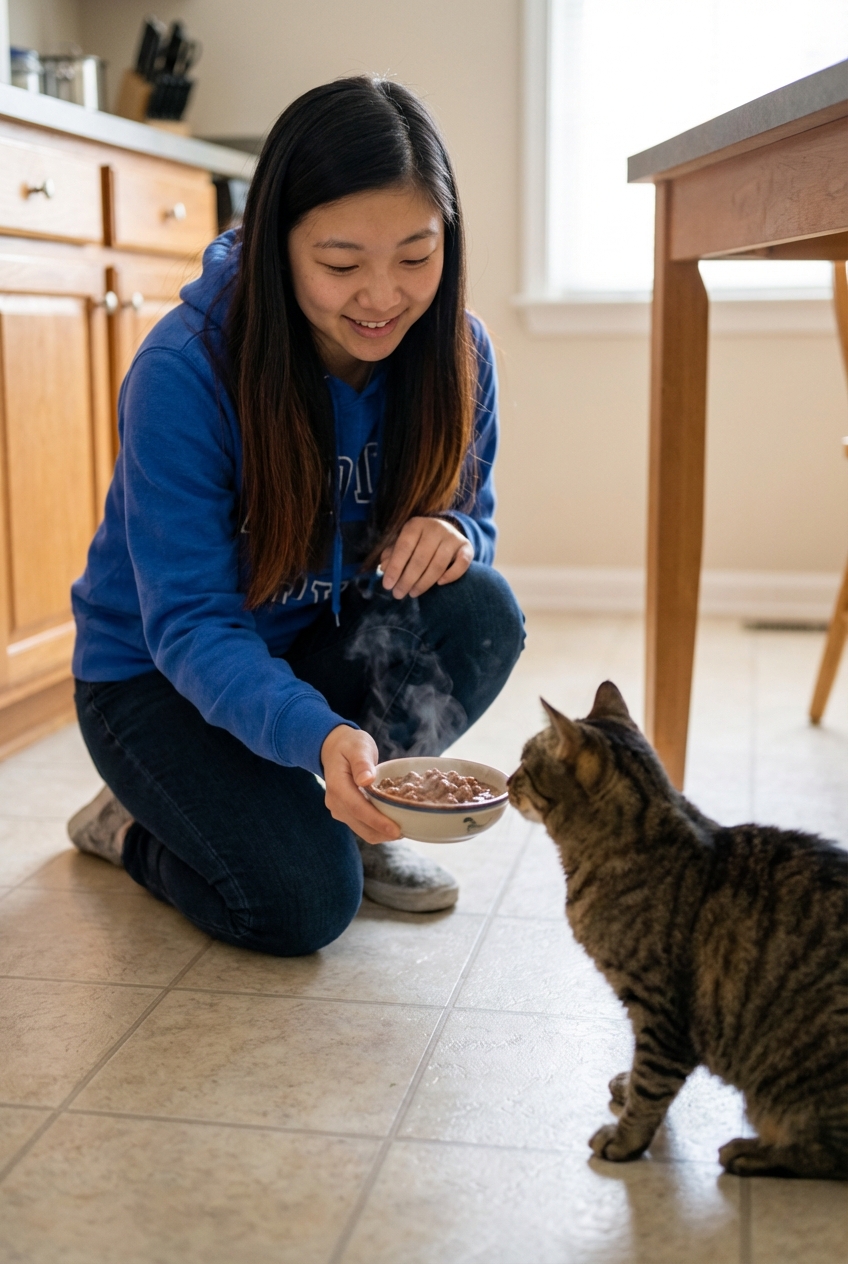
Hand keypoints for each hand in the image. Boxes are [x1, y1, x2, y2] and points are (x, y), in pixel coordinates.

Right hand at [320, 724, 401, 843]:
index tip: (396, 830)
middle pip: (360, 824)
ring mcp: (339, 809)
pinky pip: (362, 826)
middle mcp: (335, 801)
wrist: (334, 749)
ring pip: (361, 830)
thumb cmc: (350, 745)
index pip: (357, 808)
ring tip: (403, 830)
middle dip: (382, 832)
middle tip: (408, 832)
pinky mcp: (345, 813)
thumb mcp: (358, 746)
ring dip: (381, 833)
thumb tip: (366, 779)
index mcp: (337, 785)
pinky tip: (393, 824)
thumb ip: (362, 762)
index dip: (377, 821)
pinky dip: (377, 829)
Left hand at [380, 516, 472, 598]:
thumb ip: (392, 554)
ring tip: (413, 593)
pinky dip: (451, 575)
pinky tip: (439, 583)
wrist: (445, 531)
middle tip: (399, 594)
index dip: (395, 568)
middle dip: (407, 579)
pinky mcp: (467, 547)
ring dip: (424, 582)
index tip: (387, 586)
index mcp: (416, 525)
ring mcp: (452, 537)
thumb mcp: (403, 543)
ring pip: (438, 565)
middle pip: (420, 558)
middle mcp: (435, 528)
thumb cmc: (418, 542)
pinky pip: (461, 564)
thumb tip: (384, 567)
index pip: (404, 547)